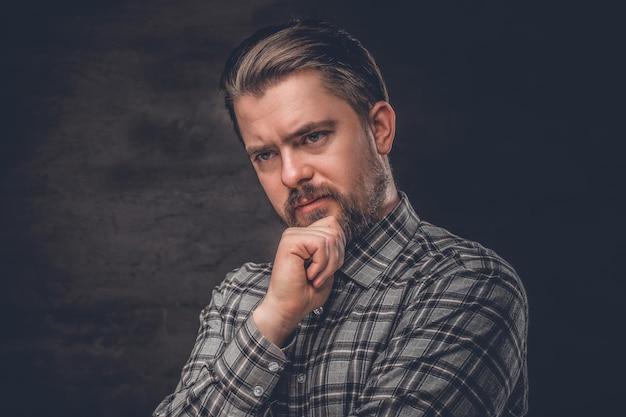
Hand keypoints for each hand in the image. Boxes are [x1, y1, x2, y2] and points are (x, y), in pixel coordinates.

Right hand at [253, 216, 345, 345]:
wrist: (289, 309)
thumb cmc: (307, 293)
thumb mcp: (328, 267)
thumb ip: (333, 247)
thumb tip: (340, 232)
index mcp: (304, 236)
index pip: (334, 225)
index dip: (338, 248)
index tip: (326, 269)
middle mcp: (296, 232)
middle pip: (335, 231)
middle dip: (335, 259)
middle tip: (320, 277)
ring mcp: (292, 235)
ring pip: (330, 238)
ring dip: (328, 265)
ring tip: (314, 278)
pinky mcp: (290, 241)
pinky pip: (320, 244)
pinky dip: (321, 264)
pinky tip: (308, 274)